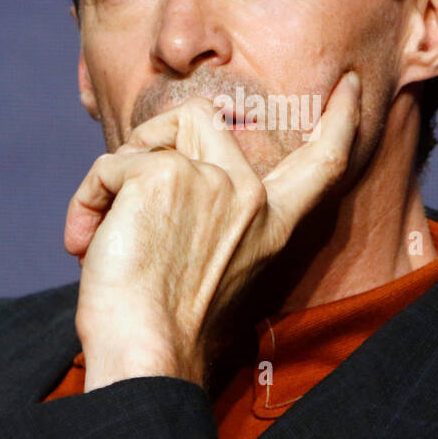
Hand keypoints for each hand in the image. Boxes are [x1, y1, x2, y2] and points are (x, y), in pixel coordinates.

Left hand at [64, 71, 361, 390]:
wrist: (146, 353)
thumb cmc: (163, 323)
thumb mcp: (213, 261)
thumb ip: (212, 212)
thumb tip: (160, 160)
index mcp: (273, 222)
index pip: (322, 161)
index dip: (339, 119)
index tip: (350, 85)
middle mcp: (251, 195)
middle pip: (201, 117)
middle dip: (150, 144)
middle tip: (124, 201)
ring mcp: (211, 180)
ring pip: (147, 138)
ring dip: (115, 177)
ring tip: (104, 231)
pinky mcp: (163, 175)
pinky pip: (110, 165)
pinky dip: (87, 200)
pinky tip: (88, 242)